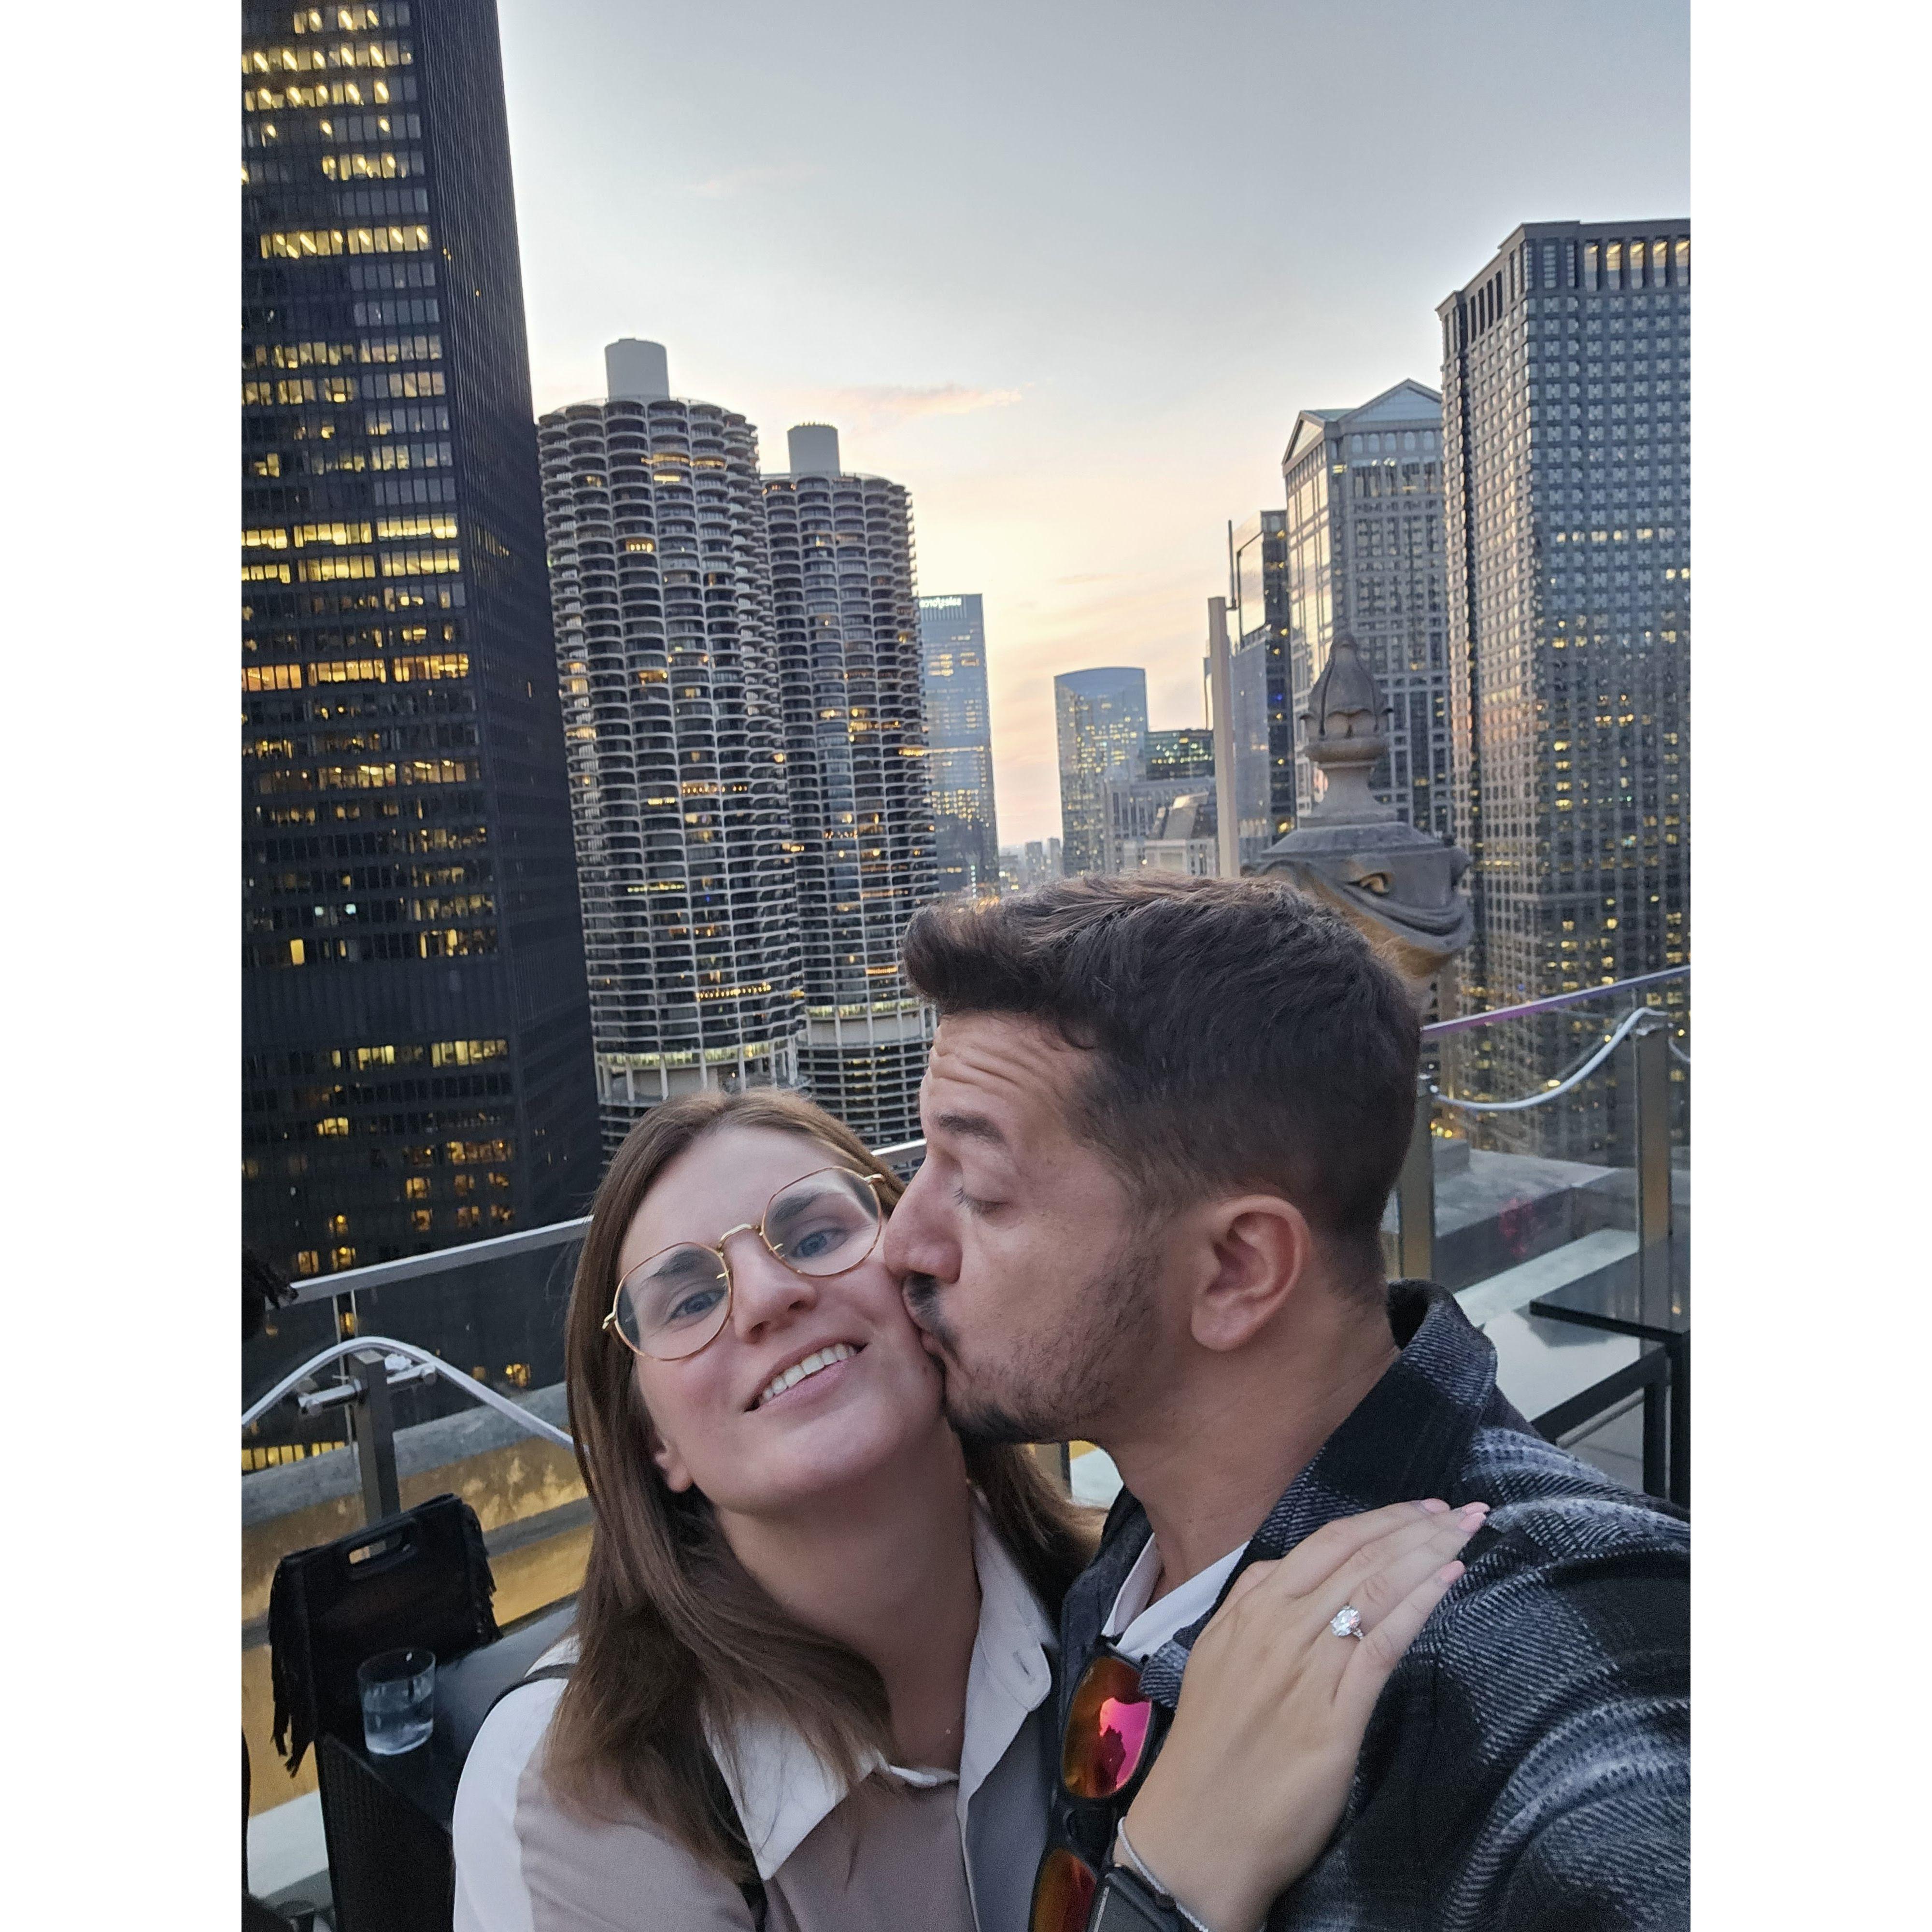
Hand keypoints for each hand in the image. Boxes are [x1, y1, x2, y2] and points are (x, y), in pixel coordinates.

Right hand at [1119, 1497, 1487, 1931]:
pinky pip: (1382, 1642)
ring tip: (1468, 1531)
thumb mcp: (1217, 1658)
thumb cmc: (1210, 1750)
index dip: (1379, 1520)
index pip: (1325, 1544)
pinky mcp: (1333, 1714)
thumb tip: (1290, 1573)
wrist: (1197, 1830)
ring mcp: (1306, 1667)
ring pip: (1374, 1588)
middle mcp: (1277, 1627)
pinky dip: (1419, 1604)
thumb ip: (1251, 1609)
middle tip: (1463, 1509)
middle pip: (1358, 1557)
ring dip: (1427, 1553)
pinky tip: (1449, 1580)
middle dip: (1415, 1526)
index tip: (1422, 1508)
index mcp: (1249, 1610)